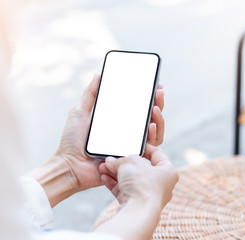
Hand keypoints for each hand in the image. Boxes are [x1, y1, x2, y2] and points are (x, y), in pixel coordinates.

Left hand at [57, 74, 164, 190]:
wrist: (70, 165)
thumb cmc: (72, 141)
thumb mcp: (80, 112)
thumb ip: (90, 94)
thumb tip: (98, 74)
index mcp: (118, 121)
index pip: (138, 107)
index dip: (149, 96)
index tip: (156, 85)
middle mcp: (128, 132)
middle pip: (150, 117)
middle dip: (158, 103)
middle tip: (159, 92)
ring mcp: (131, 145)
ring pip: (155, 131)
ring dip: (159, 118)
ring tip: (155, 108)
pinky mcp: (133, 157)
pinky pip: (150, 147)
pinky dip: (154, 135)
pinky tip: (152, 126)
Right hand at [95, 145, 177, 239]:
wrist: (138, 213)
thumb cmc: (143, 185)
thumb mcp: (130, 162)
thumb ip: (121, 159)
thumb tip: (112, 161)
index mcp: (168, 171)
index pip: (157, 154)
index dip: (144, 147)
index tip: (133, 144)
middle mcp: (162, 185)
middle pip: (141, 168)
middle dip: (124, 162)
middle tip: (113, 157)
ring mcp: (149, 196)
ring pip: (131, 180)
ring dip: (116, 172)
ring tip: (104, 166)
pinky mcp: (137, 205)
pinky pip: (125, 191)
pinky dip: (114, 184)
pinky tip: (103, 177)